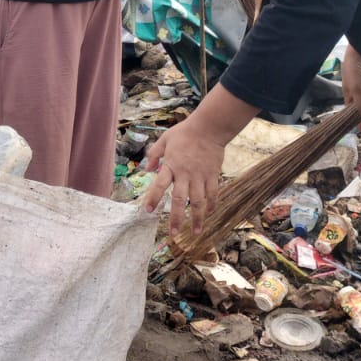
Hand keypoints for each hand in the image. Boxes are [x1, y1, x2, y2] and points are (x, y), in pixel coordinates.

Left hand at [141, 117, 226, 234]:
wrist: (209, 127)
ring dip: (196, 218)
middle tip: (173, 233)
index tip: (148, 211)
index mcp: (171, 165)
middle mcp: (185, 174)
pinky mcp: (213, 176)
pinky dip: (211, 206)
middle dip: (175, 218)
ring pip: (198, 202)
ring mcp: (200, 176)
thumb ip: (154, 154)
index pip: (159, 184)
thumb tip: (147, 169)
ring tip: (194, 232)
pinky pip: (212, 194)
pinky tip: (208, 214)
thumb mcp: (165, 139)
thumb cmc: (185, 132)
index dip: (153, 198)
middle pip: (179, 199)